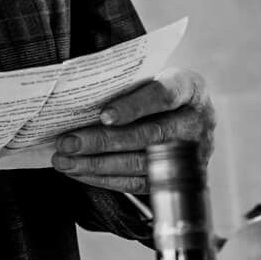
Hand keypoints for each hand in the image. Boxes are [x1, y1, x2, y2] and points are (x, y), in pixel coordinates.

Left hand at [54, 68, 215, 194]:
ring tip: (64, 161)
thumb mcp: (148, 77)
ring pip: (142, 163)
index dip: (134, 107)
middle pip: (149, 135)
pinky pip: (139, 182)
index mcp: (188, 88)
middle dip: (103, 141)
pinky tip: (79, 172)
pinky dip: (105, 179)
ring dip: (97, 165)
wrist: (186, 114)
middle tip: (67, 143)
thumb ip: (124, 86)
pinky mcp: (179, 177)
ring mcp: (192, 154)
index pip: (163, 96)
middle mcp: (196, 122)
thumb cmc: (154, 91)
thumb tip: (76, 101)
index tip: (103, 116)